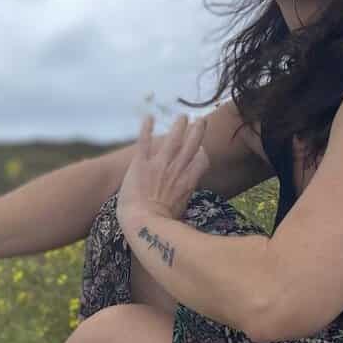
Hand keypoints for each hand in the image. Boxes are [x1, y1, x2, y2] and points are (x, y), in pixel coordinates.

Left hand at [116, 112, 209, 229]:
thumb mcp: (181, 215)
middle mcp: (177, 170)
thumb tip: (185, 212)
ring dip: (179, 126)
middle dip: (197, 132)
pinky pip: (144, 141)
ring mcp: (159, 164)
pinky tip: (148, 116)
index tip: (201, 149)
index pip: (201, 162)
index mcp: (188, 183)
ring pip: (173, 139)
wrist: (145, 222)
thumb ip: (184, 205)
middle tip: (201, 121)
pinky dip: (145, 128)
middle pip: (191, 146)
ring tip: (182, 116)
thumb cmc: (162, 227)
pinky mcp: (141, 163)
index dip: (202, 154)